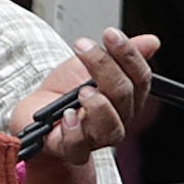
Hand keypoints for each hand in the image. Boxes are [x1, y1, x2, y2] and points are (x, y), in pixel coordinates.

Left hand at [25, 29, 160, 183]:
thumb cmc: (63, 92)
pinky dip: (74, 130)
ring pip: (110, 125)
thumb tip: (151, 42)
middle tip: (83, 48)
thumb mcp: (88, 65)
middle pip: (123, 95)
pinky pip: (79, 145)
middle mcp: (117, 119)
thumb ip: (118, 54)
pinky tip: (67, 115)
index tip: (110, 34)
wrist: (32, 114)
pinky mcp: (72, 150)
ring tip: (82, 91)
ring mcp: (96, 137)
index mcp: (127, 98)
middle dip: (105, 66)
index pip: (140, 77)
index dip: (128, 54)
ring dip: (98, 104)